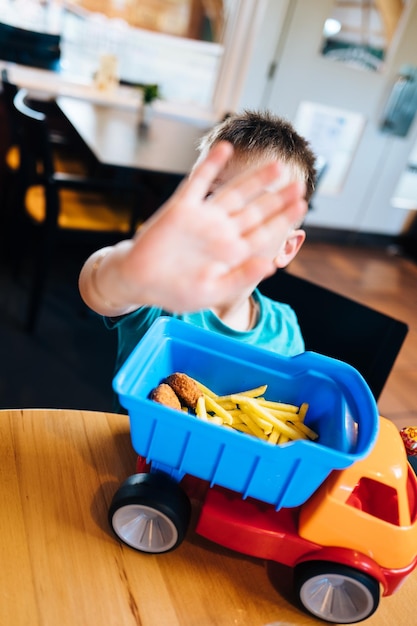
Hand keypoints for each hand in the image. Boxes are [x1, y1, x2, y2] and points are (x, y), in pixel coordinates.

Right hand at [114, 141, 306, 311]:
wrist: (138, 281)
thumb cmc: (175, 292)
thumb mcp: (211, 292)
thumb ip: (241, 278)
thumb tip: (270, 266)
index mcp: (231, 253)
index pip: (264, 233)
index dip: (283, 219)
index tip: (302, 206)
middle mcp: (221, 232)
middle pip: (255, 210)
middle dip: (277, 198)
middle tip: (299, 184)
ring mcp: (202, 218)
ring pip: (234, 192)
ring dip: (254, 179)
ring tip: (276, 165)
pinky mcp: (181, 208)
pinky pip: (198, 182)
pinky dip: (211, 164)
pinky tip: (225, 148)